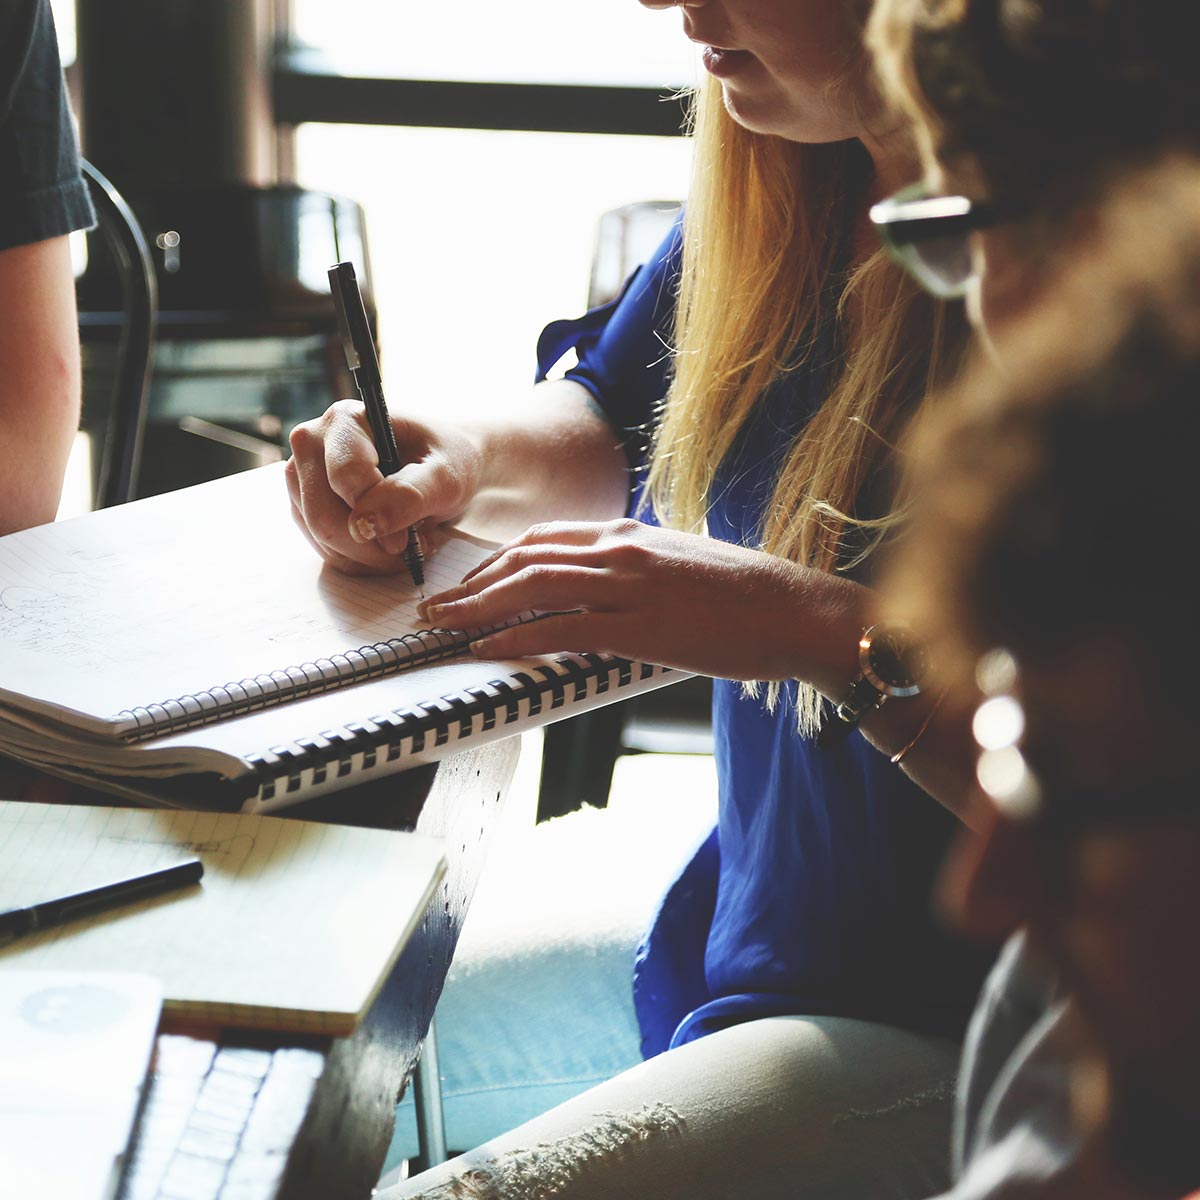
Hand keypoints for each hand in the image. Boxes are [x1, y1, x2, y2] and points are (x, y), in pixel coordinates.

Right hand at [285, 400, 481, 573]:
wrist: (444, 467)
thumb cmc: (448, 461)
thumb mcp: (446, 476)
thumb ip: (410, 495)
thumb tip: (365, 524)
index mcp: (346, 420)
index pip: (344, 477)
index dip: (377, 514)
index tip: (409, 537)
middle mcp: (314, 443)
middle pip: (322, 514)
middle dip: (370, 545)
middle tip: (410, 547)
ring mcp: (304, 476)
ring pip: (321, 538)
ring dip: (367, 556)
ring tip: (406, 543)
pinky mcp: (306, 506)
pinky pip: (325, 549)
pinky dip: (360, 560)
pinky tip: (387, 547)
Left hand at [417, 519, 864, 680]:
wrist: (795, 609)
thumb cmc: (746, 595)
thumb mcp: (682, 565)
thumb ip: (637, 570)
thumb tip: (605, 591)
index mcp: (629, 534)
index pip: (544, 538)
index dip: (497, 561)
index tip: (470, 582)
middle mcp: (621, 549)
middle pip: (526, 558)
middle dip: (472, 583)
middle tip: (437, 606)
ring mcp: (628, 584)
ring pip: (533, 587)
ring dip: (478, 607)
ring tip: (444, 625)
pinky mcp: (640, 625)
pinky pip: (561, 628)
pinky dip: (516, 637)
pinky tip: (488, 649)